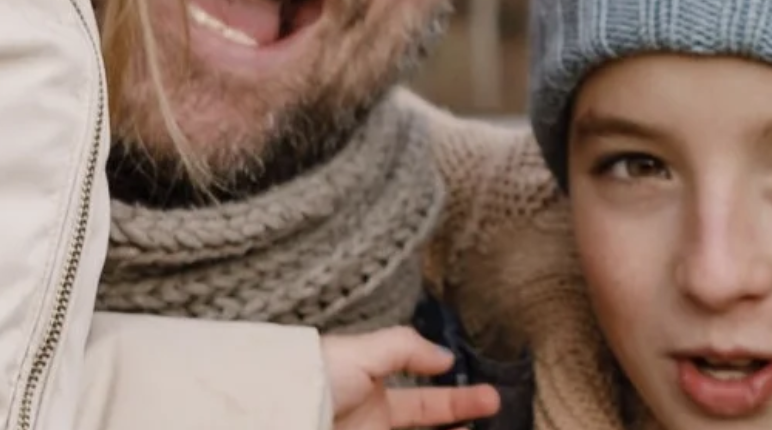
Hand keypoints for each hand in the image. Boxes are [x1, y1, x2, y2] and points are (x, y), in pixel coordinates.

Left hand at [323, 326, 503, 429]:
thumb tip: (446, 356)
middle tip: (497, 410)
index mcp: (371, 392)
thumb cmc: (312, 377)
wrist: (274, 413)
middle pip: (427, 425)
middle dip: (461, 420)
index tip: (487, 398)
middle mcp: (372, 422)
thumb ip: (405, 349)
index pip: (424, 401)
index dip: (456, 402)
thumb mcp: (360, 352)